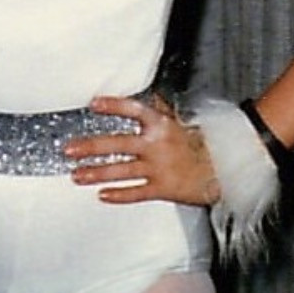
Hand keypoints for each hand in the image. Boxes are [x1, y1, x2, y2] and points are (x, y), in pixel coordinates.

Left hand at [63, 93, 222, 207]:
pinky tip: (102, 194)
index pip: (134, 110)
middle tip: (69, 149)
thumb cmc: (202, 145)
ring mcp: (159, 167)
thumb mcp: (182, 123)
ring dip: (96, 172)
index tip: (93, 104)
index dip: (113, 106)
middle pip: (117, 143)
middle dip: (90, 146)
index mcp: (162, 124)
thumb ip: (163, 111)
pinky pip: (137, 192)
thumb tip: (151, 98)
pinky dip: (119, 194)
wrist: (225, 168)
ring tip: (76, 175)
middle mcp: (157, 144)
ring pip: (121, 169)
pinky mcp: (163, 188)